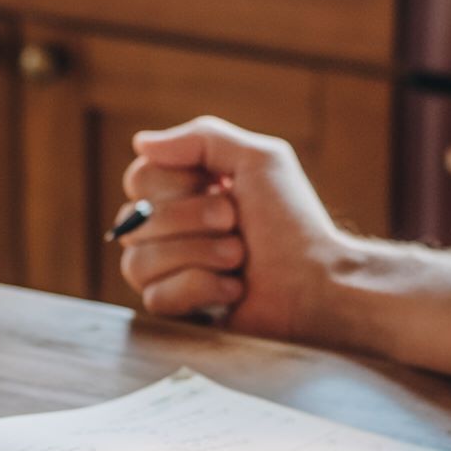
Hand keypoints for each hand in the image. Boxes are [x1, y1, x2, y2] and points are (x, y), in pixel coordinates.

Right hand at [114, 116, 358, 341]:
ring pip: (136, 263)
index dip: (177, 184)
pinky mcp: (177, 312)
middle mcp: (168, 230)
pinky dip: (200, 289)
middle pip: (134, 221)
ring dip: (200, 255)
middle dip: (194, 220)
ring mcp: (169, 272)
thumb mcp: (258, 159)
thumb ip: (201, 138)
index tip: (222, 187)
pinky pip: (154, 299)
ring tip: (238, 258)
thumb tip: (140, 143)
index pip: (139, 180)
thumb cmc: (292, 221)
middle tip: (236, 223)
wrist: (316, 281)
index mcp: (183, 191)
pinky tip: (233, 290)